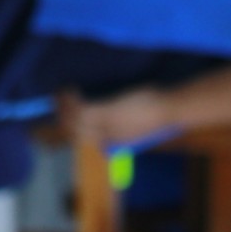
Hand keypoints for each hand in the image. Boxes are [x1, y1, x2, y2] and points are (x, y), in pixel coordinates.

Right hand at [56, 86, 175, 146]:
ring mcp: (107, 124)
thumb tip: (116, 122)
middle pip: (78, 133)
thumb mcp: (144, 125)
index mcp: (120, 142)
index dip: (78, 130)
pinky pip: (80, 108)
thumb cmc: (162, 114)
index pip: (92, 140)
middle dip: (65, 119)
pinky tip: (68, 89)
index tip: (74, 116)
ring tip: (61, 94)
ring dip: (64, 107)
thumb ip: (128, 127)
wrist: (170, 110)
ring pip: (75, 121)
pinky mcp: (106, 111)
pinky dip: (70, 99)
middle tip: (59, 104)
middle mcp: (109, 137)